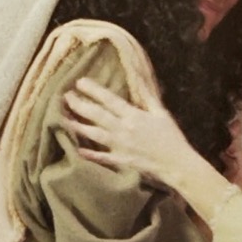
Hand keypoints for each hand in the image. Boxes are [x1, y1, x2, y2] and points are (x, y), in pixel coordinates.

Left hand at [63, 77, 200, 184]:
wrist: (176, 163)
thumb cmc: (171, 137)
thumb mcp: (161, 112)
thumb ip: (147, 95)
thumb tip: (138, 78)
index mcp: (134, 115)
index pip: (109, 99)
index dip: (93, 90)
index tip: (80, 82)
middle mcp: (124, 129)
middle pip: (97, 115)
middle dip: (80, 105)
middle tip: (65, 97)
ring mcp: (120, 146)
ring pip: (94, 134)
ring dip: (78, 126)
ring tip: (64, 119)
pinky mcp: (120, 161)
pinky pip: (101, 156)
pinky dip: (88, 153)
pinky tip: (76, 148)